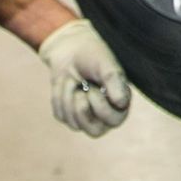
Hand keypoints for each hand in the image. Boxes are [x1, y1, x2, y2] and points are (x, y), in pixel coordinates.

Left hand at [36, 18, 131, 136]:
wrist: (69, 49)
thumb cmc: (92, 55)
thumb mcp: (105, 64)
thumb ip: (114, 81)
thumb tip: (121, 103)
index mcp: (120, 103)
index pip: (114, 120)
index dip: (101, 106)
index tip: (93, 86)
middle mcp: (105, 115)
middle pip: (95, 131)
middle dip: (82, 109)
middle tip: (81, 89)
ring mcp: (86, 117)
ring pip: (75, 124)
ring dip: (69, 98)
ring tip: (73, 81)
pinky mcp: (68, 115)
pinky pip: (61, 115)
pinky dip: (59, 97)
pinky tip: (65, 84)